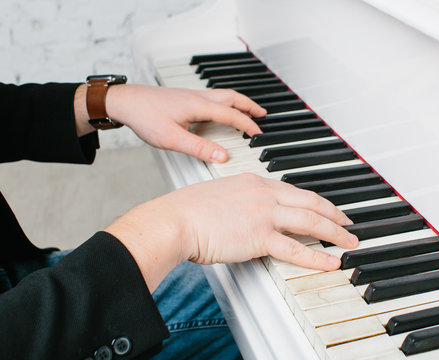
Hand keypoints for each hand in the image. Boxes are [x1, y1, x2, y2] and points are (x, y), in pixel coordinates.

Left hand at [74, 84, 265, 161]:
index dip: (247, 124)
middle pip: (232, 97)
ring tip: (247, 110)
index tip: (258, 133)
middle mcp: (198, 97)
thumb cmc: (145, 116)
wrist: (125, 101)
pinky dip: (225, 102)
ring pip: (223, 95)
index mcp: (199, 106)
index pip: (231, 115)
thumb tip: (222, 155)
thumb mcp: (172, 138)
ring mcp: (191, 95)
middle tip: (262, 114)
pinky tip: (220, 111)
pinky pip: (213, 97)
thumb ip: (199, 148)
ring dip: (238, 102)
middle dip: (249, 106)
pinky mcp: (184, 97)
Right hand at [105, 173, 357, 292]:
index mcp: (253, 181)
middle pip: (310, 201)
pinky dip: (317, 256)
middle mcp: (264, 194)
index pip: (293, 190)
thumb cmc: (186, 209)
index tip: (324, 207)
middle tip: (347, 222)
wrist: (174, 219)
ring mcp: (264, 214)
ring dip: (334, 232)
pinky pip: (296, 248)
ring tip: (350, 242)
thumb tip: (245, 215)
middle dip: (333, 213)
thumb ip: (237, 201)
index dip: (314, 199)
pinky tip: (331, 261)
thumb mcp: (217, 194)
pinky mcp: (259, 236)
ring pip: (310, 221)